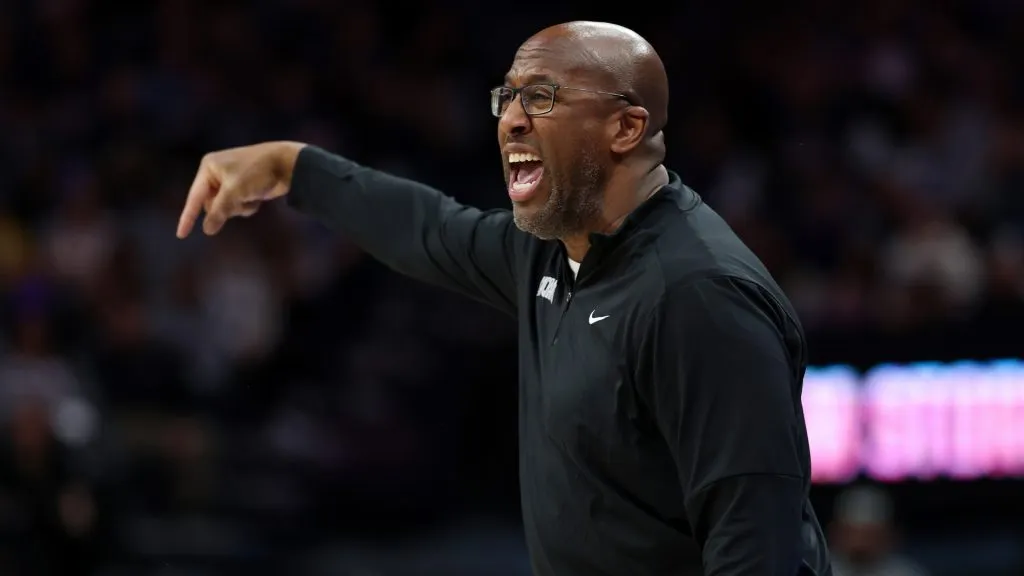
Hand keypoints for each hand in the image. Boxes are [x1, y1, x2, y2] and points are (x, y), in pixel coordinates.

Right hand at [176, 141, 305, 237]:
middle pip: (212, 206)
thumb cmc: (256, 172)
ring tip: (251, 195)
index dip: (188, 217)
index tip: (181, 235)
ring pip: (227, 208)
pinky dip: (248, 205)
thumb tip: (207, 229)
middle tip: (240, 199)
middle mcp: (216, 174)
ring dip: (239, 208)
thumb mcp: (234, 192)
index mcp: (208, 168)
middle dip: (227, 208)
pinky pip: (239, 206)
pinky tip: (258, 195)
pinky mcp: (244, 188)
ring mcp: (231, 181)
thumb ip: (219, 211)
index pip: (194, 197)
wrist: (286, 164)